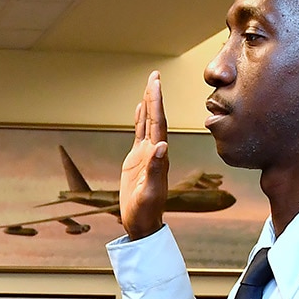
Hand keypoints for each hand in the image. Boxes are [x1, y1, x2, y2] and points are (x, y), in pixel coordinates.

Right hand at [119, 70, 170, 240]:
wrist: (141, 223)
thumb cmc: (145, 211)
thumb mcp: (149, 192)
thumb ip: (155, 170)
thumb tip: (161, 146)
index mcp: (159, 157)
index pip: (158, 125)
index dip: (156, 104)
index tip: (155, 85)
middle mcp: (155, 151)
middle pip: (155, 119)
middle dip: (154, 97)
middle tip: (154, 75)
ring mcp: (146, 154)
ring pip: (148, 123)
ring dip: (149, 104)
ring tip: (150, 85)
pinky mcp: (137, 159)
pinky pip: (139, 134)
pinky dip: (139, 119)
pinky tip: (138, 109)